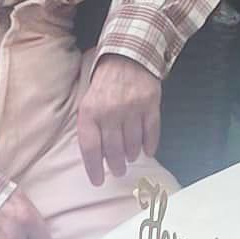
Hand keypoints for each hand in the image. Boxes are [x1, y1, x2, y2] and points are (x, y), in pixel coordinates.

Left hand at [76, 53, 162, 187]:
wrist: (127, 55)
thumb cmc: (104, 85)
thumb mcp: (88, 103)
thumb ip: (90, 127)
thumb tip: (96, 158)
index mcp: (90, 112)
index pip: (91, 148)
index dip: (94, 169)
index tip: (98, 181)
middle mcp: (110, 112)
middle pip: (113, 150)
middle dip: (116, 165)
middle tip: (118, 171)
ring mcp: (131, 107)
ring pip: (133, 143)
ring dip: (131, 155)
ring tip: (130, 157)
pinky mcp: (150, 103)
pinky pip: (151, 131)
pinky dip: (150, 144)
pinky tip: (147, 151)